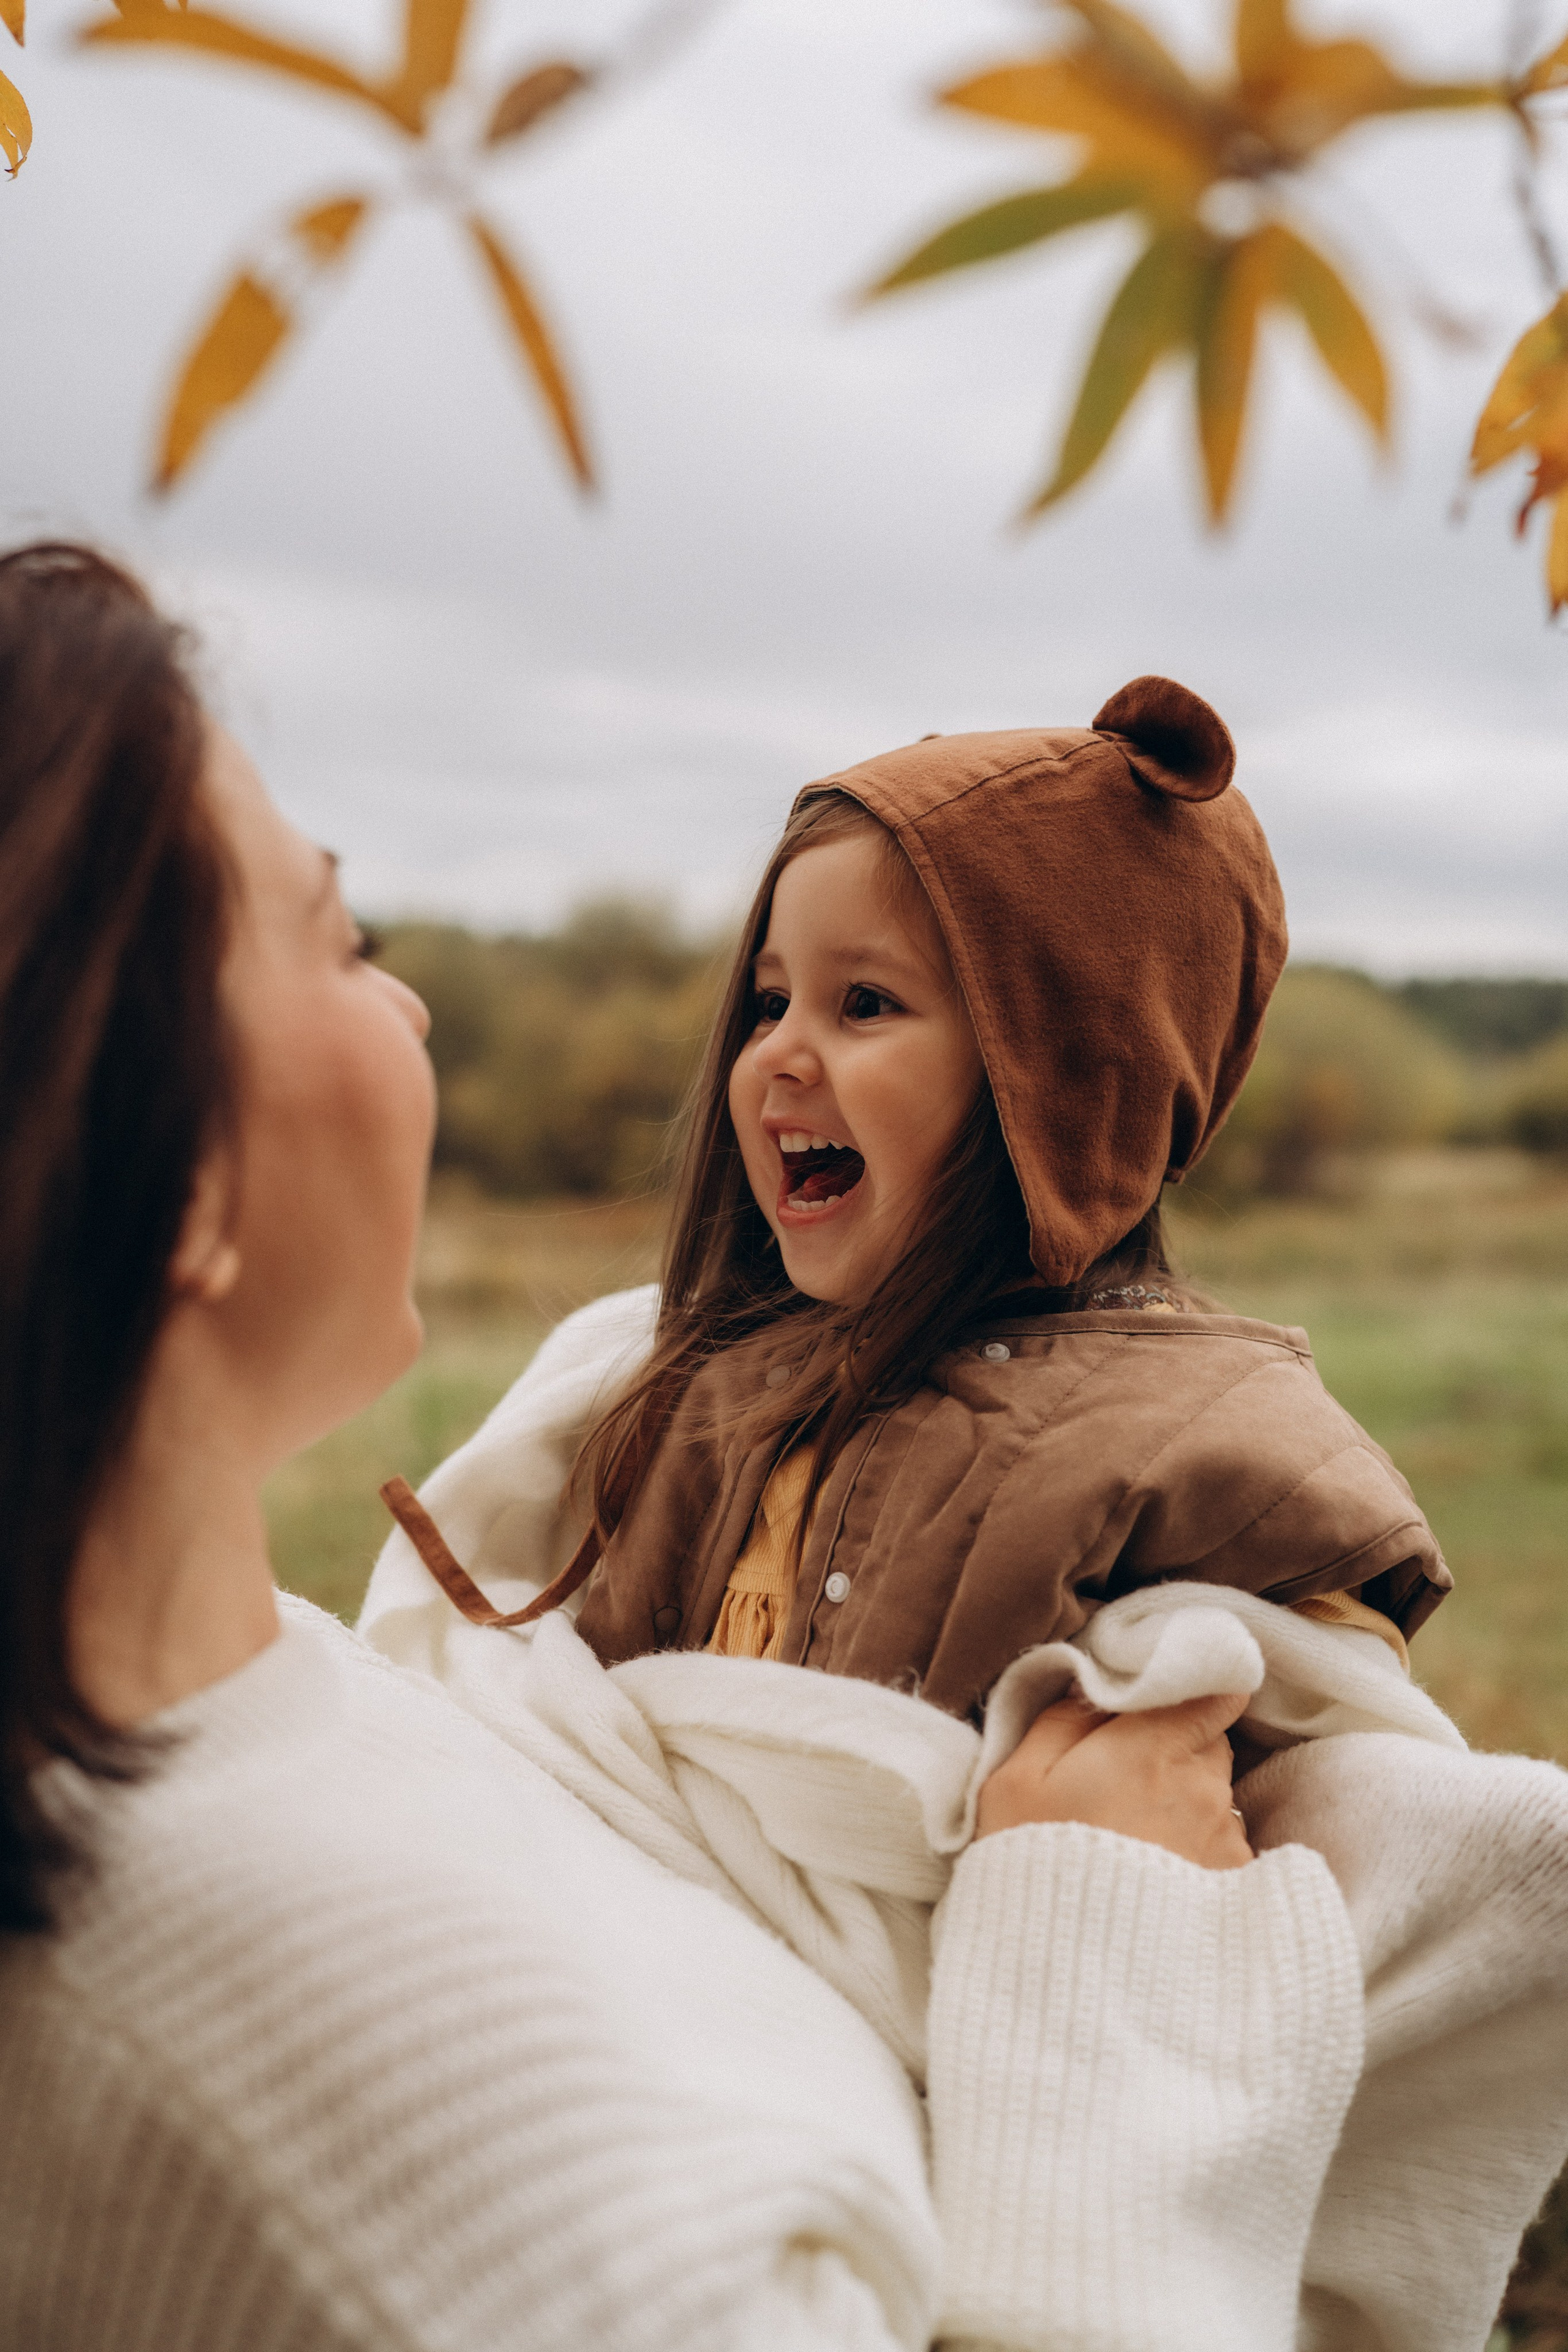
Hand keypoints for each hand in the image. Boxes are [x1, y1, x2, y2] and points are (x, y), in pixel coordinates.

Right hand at [975, 1690, 1254, 1870]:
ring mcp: (1224, 1841)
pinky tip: (1154, 1875)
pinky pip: (1223, 1847)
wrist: (1066, 1975)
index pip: (1212, 1693)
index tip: (1161, 1707)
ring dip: (1187, 1802)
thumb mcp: (1016, 1778)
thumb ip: (1063, 1717)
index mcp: (1151, 1749)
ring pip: (1217, 1794)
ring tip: (1133, 1837)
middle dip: (1178, 1748)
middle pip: (1211, 1742)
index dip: (1191, 1694)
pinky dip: (1197, 1851)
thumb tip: (1096, 1683)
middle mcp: (1203, 1788)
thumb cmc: (1032, 1866)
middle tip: (1125, 1780)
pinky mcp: (1234, 1887)